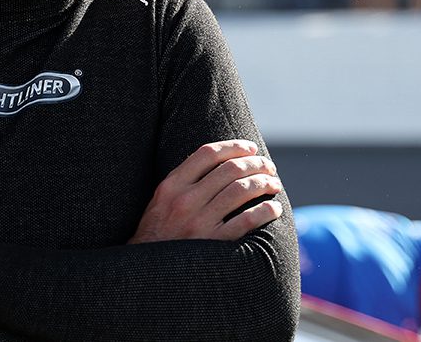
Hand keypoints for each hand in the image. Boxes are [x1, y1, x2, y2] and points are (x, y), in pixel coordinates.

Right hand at [129, 140, 283, 243]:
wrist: (146, 273)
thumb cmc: (157, 234)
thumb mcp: (161, 202)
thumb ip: (183, 182)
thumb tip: (219, 162)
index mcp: (171, 186)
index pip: (208, 153)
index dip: (234, 146)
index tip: (250, 148)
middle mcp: (185, 201)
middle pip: (230, 169)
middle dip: (256, 163)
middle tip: (269, 167)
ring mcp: (200, 223)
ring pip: (242, 190)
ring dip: (264, 183)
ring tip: (274, 184)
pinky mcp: (213, 244)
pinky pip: (247, 221)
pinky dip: (265, 211)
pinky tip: (274, 209)